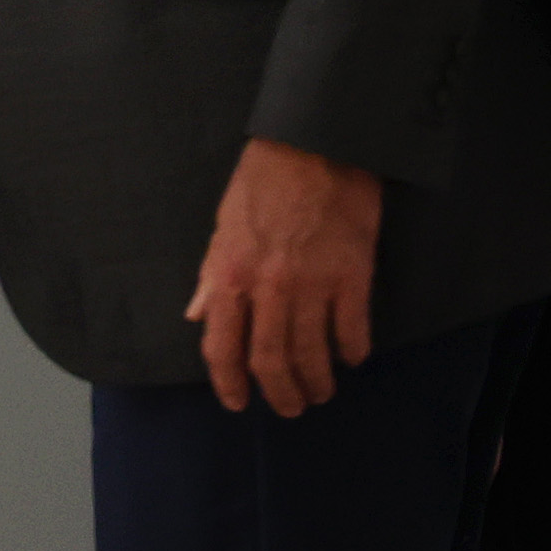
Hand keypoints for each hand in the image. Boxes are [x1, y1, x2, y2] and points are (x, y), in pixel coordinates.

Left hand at [186, 138, 384, 413]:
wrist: (314, 144)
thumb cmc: (262, 182)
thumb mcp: (223, 227)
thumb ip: (212, 276)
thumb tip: (197, 315)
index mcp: (231, 275)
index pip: (221, 347)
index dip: (228, 383)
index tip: (238, 402)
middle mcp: (269, 288)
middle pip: (270, 362)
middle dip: (279, 395)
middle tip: (290, 406)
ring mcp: (313, 285)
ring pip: (312, 355)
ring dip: (316, 382)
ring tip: (320, 391)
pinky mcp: (353, 276)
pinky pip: (352, 331)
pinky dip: (352, 352)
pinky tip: (352, 357)